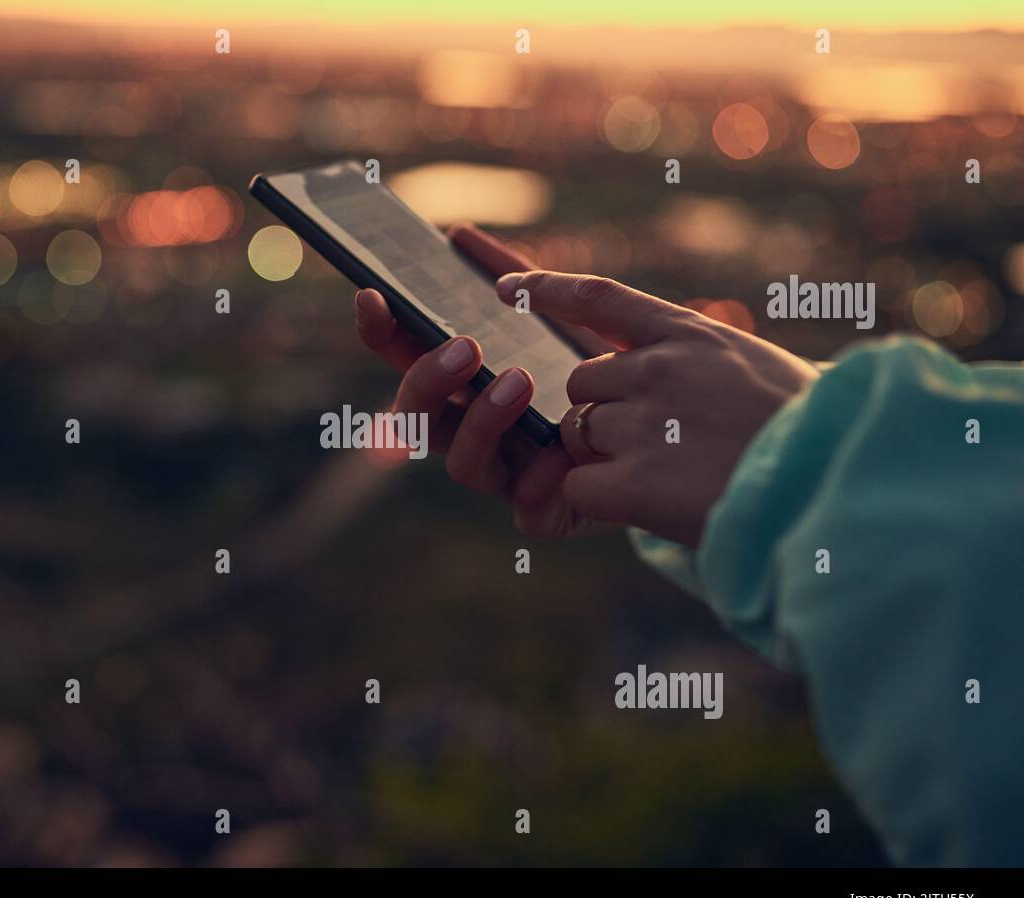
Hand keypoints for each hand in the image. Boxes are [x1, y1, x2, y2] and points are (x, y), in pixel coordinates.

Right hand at [354, 225, 604, 537]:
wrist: (672, 430)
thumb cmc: (603, 369)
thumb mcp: (564, 317)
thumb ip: (515, 279)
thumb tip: (458, 236)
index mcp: (465, 386)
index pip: (406, 360)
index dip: (382, 333)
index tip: (373, 296)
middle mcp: (473, 433)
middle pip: (418, 419)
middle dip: (427, 382)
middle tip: (463, 346)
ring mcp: (506, 476)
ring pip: (462, 465)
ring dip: (482, 421)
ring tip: (518, 380)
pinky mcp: (546, 513)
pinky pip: (528, 514)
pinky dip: (538, 487)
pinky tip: (557, 461)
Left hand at [494, 270, 820, 546]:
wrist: (839, 486)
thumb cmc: (810, 433)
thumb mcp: (759, 370)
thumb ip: (702, 363)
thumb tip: (650, 368)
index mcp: (693, 335)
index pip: (600, 298)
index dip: (547, 289)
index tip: (506, 286)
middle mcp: (662, 368)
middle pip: (582, 383)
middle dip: (600, 413)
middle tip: (657, 443)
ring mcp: (647, 422)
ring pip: (576, 433)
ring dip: (603, 457)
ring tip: (670, 474)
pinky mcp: (638, 480)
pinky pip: (581, 486)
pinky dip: (602, 501)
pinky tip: (652, 506)